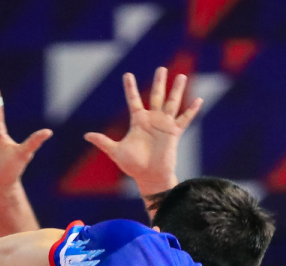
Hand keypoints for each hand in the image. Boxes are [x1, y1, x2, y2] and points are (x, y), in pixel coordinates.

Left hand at [84, 67, 200, 200]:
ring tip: (181, 76)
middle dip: (159, 82)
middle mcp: (152, 120)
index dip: (130, 88)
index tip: (127, 74)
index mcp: (138, 121)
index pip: (134, 100)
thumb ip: (103, 141)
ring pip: (172, 102)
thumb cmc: (133, 166)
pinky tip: (199, 100)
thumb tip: (86, 136)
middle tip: (161, 68)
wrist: (150, 177)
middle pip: (156, 96)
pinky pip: (185, 119)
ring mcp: (164, 125)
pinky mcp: (174, 133)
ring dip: (177, 90)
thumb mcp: (116, 151)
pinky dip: (192, 110)